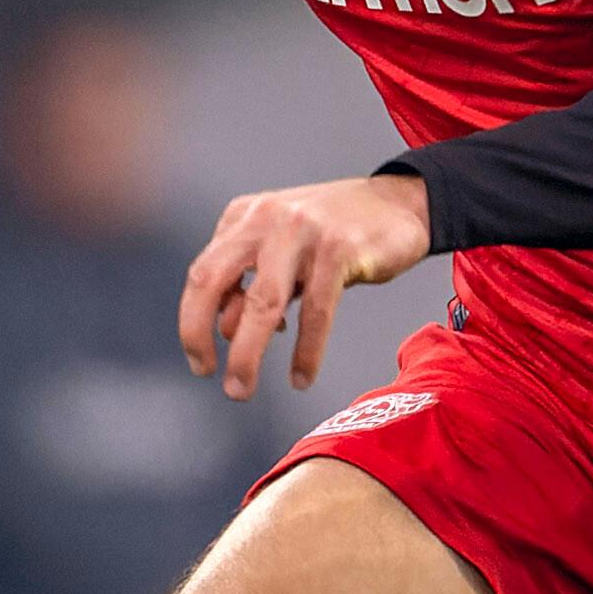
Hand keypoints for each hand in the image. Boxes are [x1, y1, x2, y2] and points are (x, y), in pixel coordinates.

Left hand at [184, 173, 433, 397]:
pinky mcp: (340, 249)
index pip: (202, 274)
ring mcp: (302, 231)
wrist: (400, 204)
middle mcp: (266, 218)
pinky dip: (306, 351)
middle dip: (200, 334)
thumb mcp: (284, 254)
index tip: (201, 362)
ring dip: (247, 353)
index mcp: (245, 218)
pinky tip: (301, 377)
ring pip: (262, 302)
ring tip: (243, 388)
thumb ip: (252, 285)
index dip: (192, 322)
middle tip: (208, 375)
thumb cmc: (336, 235)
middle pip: (213, 280)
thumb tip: (224, 331)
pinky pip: (315, 311)